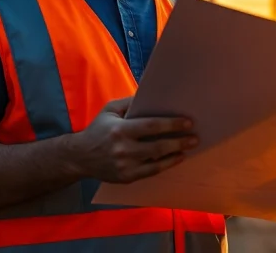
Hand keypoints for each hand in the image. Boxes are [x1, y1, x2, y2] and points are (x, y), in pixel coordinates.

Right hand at [67, 96, 197, 183]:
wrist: (80, 157)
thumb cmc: (98, 129)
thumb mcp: (110, 110)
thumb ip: (130, 103)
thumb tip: (153, 98)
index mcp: (120, 130)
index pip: (151, 126)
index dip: (171, 125)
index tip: (188, 122)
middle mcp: (123, 149)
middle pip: (157, 146)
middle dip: (179, 141)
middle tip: (195, 137)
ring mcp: (125, 166)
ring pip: (157, 161)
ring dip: (175, 154)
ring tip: (189, 148)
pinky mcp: (127, 177)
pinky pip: (151, 172)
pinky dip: (166, 165)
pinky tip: (176, 158)